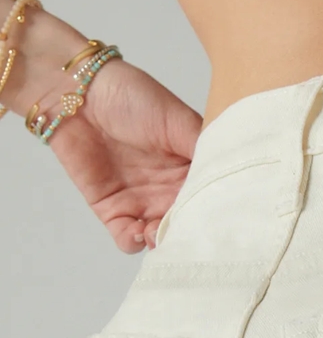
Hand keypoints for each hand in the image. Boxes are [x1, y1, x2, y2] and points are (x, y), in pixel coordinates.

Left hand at [38, 54, 201, 253]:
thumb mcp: (178, 119)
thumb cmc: (131, 97)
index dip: (212, 212)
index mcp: (191, 169)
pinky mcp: (113, 210)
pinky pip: (127, 239)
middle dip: (186, 234)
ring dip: (160, 242)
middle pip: (185, 224)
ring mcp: (142, 203)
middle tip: (186, 232)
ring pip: (158, 237)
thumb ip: (202, 148)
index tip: (214, 220)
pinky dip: (133, 243)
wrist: (80, 94)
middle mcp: (170, 190)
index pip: (208, 199)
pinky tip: (136, 233)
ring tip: (157, 233)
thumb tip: (228, 176)